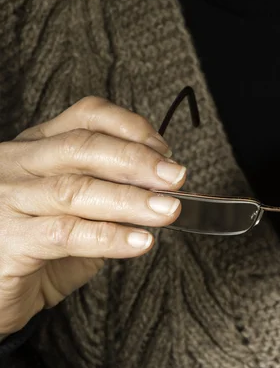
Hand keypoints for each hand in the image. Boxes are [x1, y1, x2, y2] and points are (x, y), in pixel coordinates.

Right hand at [0, 97, 184, 336]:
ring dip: (131, 199)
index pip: (86, 118)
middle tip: (174, 178)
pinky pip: (66, 234)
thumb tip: (161, 189)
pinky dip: (109, 237)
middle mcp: (17, 166)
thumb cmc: (34, 250)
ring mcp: (7, 201)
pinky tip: (139, 242)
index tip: (164, 150)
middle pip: (83, 148)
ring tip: (167, 211)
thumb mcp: (76, 212)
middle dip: (137, 160)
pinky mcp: (10, 241)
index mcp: (37, 148)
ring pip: (75, 189)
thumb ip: (109, 196)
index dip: (130, 128)